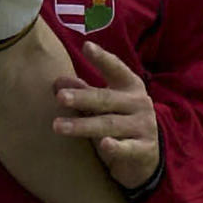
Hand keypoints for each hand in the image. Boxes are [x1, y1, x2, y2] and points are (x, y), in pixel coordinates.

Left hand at [52, 41, 159, 189]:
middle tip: (60, 97)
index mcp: (130, 86)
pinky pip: (127, 148)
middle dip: (82, 97)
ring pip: (109, 124)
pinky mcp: (144, 149)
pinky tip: (104, 144)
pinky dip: (116, 147)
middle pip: (106, 99)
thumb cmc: (120, 122)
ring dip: (83, 125)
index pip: (115, 69)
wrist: (146, 156)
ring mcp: (143, 126)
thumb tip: (57, 82)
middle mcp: (138, 103)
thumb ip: (84, 91)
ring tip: (58, 126)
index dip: (102, 58)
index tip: (86, 46)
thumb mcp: (104, 104)